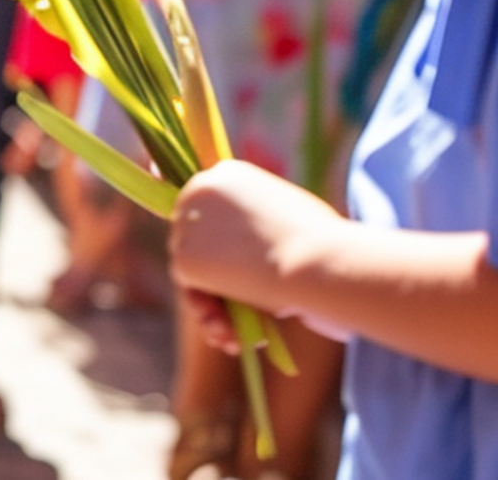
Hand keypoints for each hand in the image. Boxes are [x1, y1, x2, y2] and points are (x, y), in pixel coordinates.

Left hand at [168, 159, 346, 319]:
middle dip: (217, 272)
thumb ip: (263, 220)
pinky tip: (231, 334)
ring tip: (237, 332)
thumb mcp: (291, 213)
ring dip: (211, 302)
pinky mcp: (185, 257)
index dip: (220, 237)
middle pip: (196, 236)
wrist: (317, 259)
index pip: (209, 207)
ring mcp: (187, 223)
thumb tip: (256, 247)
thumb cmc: (323, 240)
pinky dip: (208, 314)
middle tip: (242, 305)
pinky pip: (191, 288)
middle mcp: (199, 190)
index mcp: (227, 173)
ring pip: (191, 264)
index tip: (235, 261)